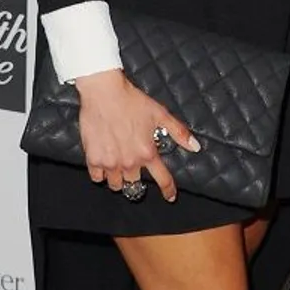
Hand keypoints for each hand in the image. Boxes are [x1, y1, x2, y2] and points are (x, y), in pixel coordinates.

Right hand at [74, 71, 199, 200]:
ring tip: (118, 166)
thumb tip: (195, 147)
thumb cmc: (131, 101)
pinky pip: (97, 177)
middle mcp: (130, 162)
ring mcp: (110, 162)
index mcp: (147, 153)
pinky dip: (100, 173)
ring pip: (116, 184)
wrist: (104, 93)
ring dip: (118, 178)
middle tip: (132, 166)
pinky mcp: (94, 159)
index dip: (168, 189)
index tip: (170, 196)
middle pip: (134, 184)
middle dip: (135, 178)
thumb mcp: (160, 114)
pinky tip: (103, 163)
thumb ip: (179, 132)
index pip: (162, 179)